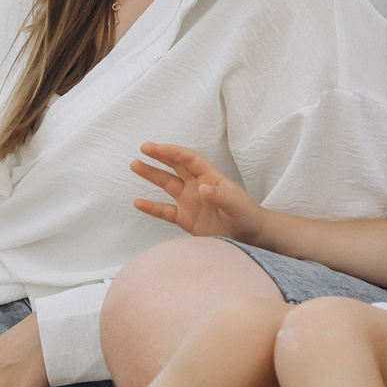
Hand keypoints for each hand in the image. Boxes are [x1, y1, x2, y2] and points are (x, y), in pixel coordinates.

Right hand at [131, 142, 261, 242]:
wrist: (251, 238)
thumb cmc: (248, 217)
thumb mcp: (238, 206)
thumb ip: (221, 196)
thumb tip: (202, 188)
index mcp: (210, 178)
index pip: (190, 160)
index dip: (174, 152)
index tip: (158, 148)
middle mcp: (197, 186)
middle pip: (175, 166)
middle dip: (160, 155)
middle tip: (144, 147)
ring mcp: (190, 202)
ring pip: (167, 184)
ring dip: (152, 175)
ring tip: (135, 164)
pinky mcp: (186, 219)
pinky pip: (164, 211)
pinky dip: (151, 207)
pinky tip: (137, 202)